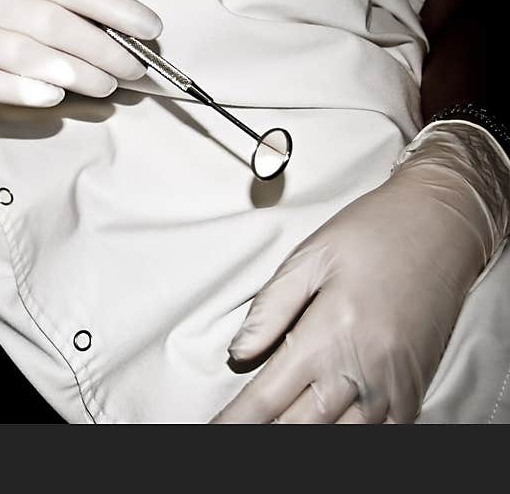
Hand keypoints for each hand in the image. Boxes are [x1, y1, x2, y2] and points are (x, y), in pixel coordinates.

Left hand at [212, 121, 509, 423]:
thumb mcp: (309, 258)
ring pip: (342, 435)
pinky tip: (333, 425)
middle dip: (266, 433)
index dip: (237, 421)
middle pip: (301, 425)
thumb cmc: (373, 233)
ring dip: (307, 434)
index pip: (268, 397)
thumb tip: (239, 351)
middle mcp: (363, 368)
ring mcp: (394, 383)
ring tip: (283, 424)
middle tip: (240, 434)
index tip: (217, 430)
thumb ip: (270, 309)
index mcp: (327, 334)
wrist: (441, 224)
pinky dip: (353, 434)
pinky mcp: (416, 385)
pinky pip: (386, 431)